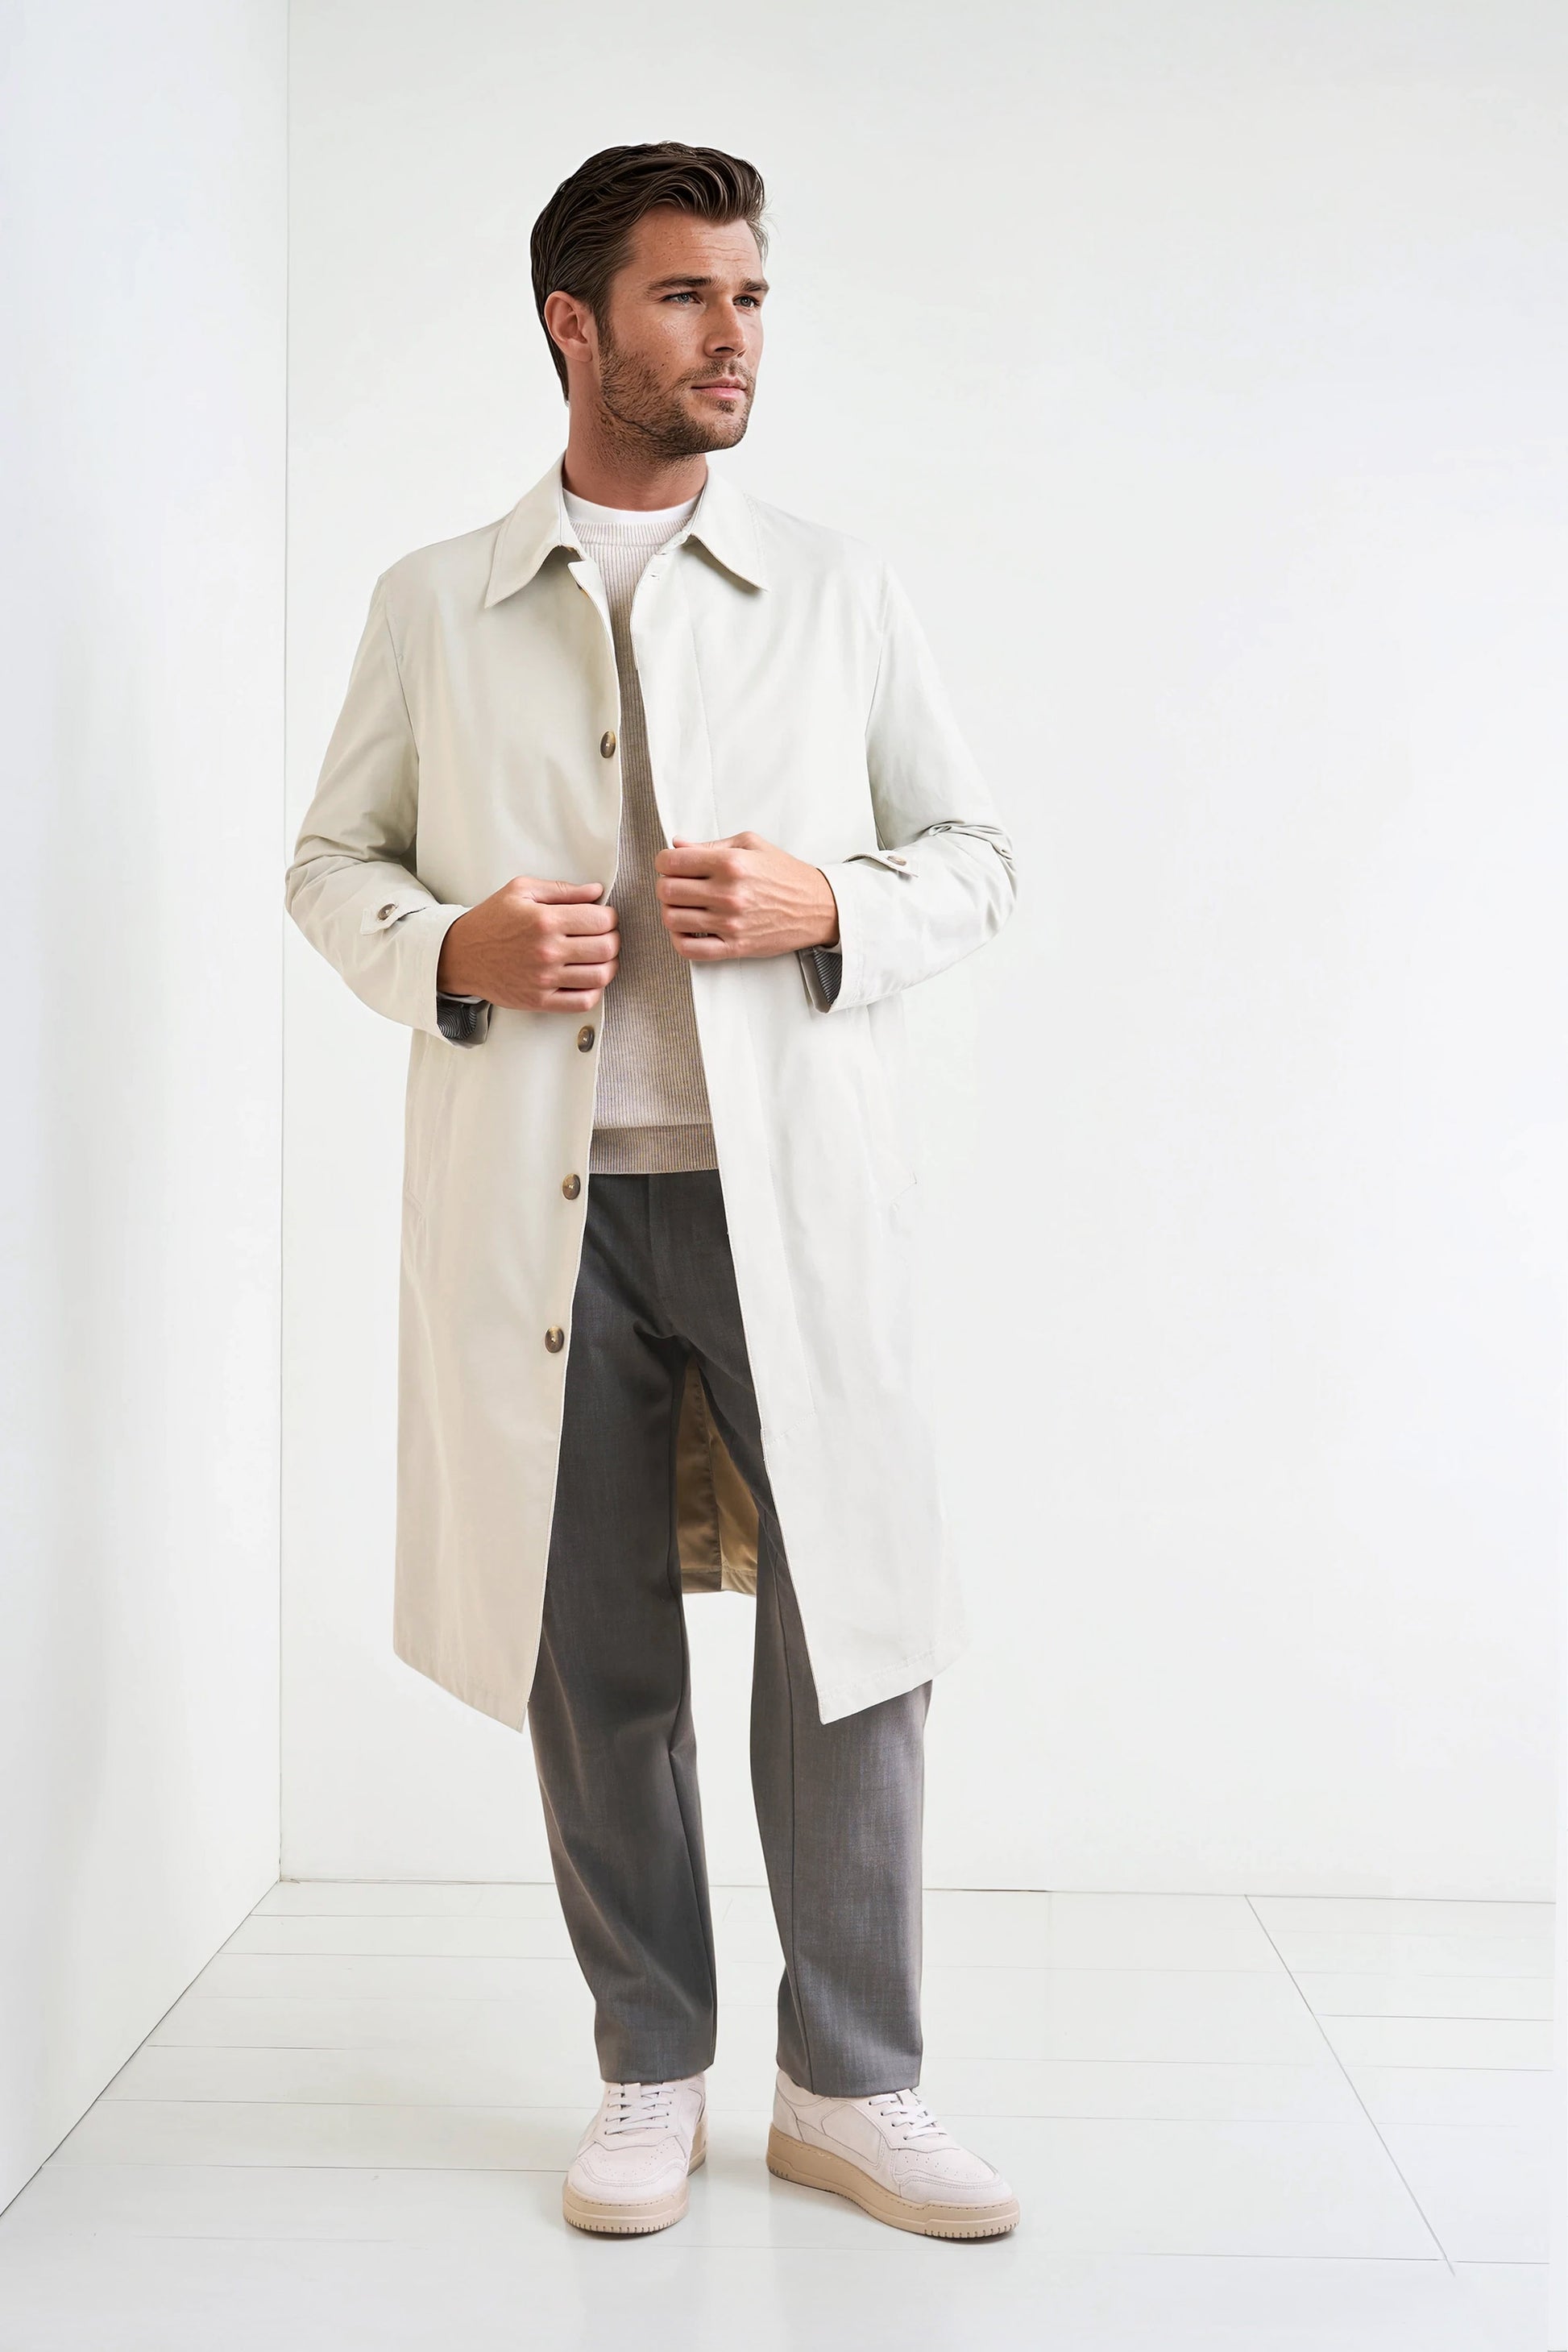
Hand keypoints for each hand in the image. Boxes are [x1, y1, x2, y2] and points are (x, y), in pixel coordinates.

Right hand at [436, 876, 619, 1010]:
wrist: (460, 955)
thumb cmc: (491, 920)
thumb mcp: (521, 890)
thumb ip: (562, 890)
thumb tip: (596, 891)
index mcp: (545, 920)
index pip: (601, 920)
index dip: (609, 917)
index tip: (603, 917)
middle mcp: (547, 951)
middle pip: (606, 948)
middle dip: (613, 939)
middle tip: (604, 935)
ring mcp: (545, 979)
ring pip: (601, 976)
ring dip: (609, 964)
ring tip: (600, 957)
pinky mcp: (540, 1000)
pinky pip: (583, 1001)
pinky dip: (595, 990)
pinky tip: (589, 978)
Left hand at [654, 832, 839, 962]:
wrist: (818, 907)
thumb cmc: (786, 874)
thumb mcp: (751, 845)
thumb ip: (710, 845)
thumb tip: (678, 845)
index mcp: (731, 863)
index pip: (672, 862)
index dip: (663, 862)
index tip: (669, 864)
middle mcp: (728, 893)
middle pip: (667, 890)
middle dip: (665, 885)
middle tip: (675, 884)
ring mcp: (730, 923)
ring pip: (672, 919)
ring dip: (670, 911)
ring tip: (682, 906)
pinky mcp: (734, 947)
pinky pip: (689, 949)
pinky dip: (678, 939)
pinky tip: (687, 929)